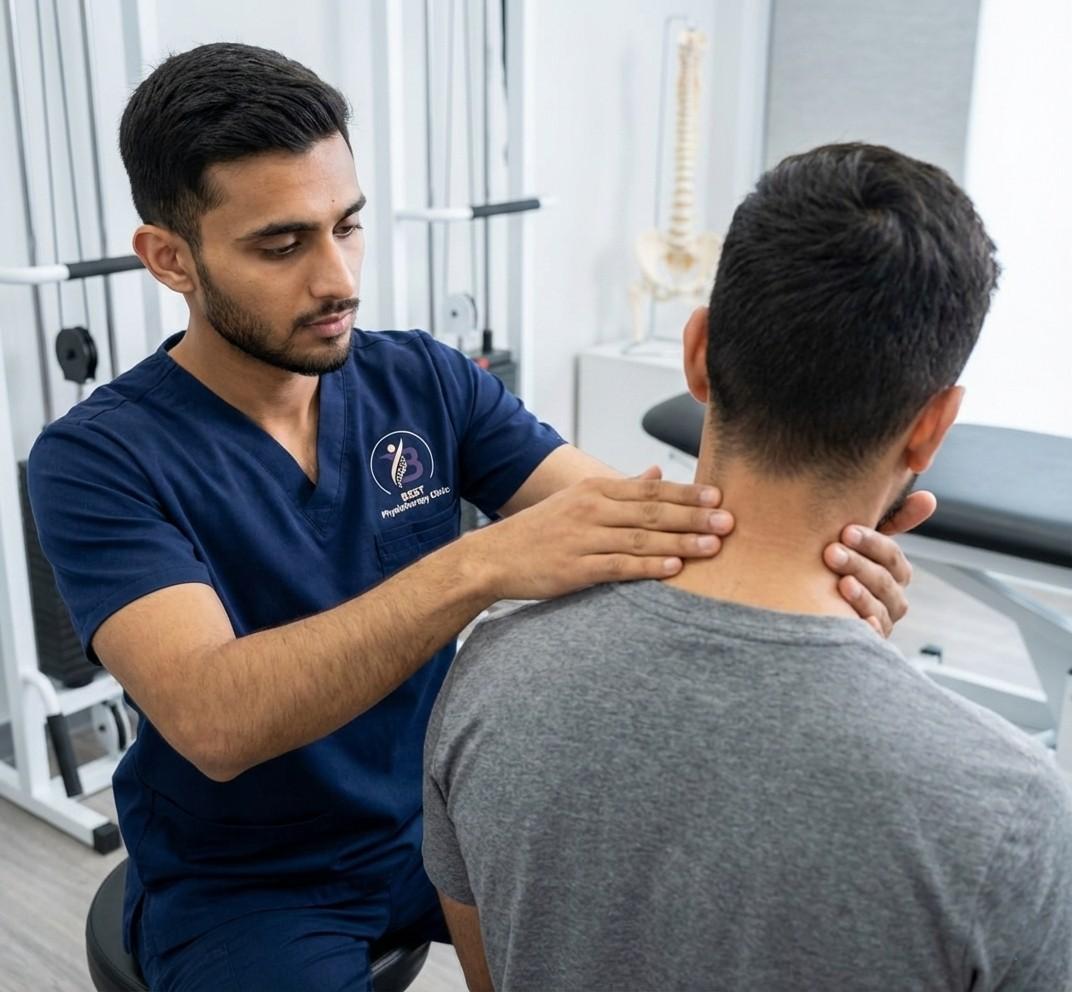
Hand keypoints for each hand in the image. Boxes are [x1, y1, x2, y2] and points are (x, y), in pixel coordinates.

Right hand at [472, 466, 734, 600]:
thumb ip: (621, 488)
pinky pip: (620, 566)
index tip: (718, 496)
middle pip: (652, 511)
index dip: (687, 493)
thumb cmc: (540, 531)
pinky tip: (674, 568)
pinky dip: (649, 566)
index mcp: (595, 490)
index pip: (650, 489)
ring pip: (642, 538)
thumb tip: (657, 472)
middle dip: (694, 516)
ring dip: (681, 541)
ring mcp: (584, 539)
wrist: (494, 557)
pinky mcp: (576, 569)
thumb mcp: (578, 499)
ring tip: (714, 546)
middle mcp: (591, 510)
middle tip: (729, 521)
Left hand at [823, 490, 936, 636]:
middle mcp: (892, 598)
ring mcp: (880, 622)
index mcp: (893, 572)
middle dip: (859, 565)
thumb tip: (928, 499)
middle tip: (832, 552)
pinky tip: (858, 621)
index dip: (872, 543)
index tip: (847, 531)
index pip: (891, 556)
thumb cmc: (838, 562)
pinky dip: (868, 630)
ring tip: (841, 583)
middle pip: (885, 582)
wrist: (807, 601)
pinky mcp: (866, 642)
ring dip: (863, 596)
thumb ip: (892, 519)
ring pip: (881, 610)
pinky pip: (873, 640)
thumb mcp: (858, 541)